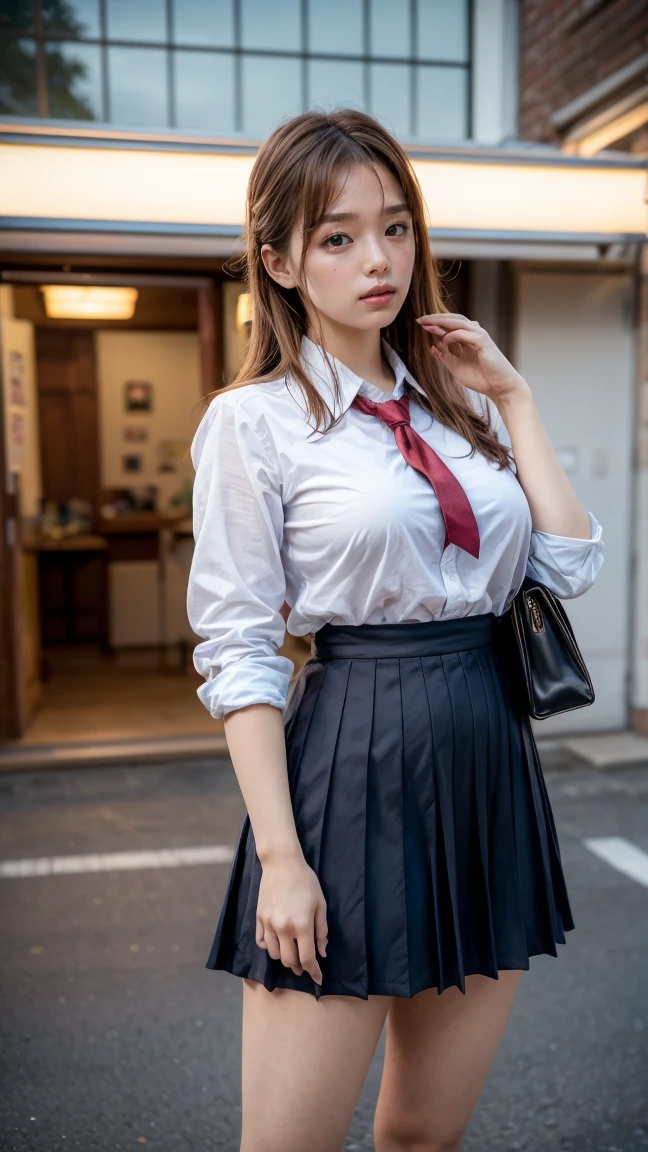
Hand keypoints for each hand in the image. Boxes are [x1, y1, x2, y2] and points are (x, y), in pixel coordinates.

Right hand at [255, 853, 327, 984]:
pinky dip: (269, 947)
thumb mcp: (321, 904)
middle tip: (304, 967)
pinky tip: (277, 943)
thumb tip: (322, 952)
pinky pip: (261, 942)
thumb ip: (322, 930)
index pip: (307, 958)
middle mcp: (283, 928)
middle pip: (288, 961)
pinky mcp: (259, 918)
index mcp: (302, 925)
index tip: (318, 979)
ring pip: (274, 954)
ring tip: (292, 953)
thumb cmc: (306, 881)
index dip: (314, 972)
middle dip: (298, 968)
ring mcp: (268, 924)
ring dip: (284, 958)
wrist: (282, 863)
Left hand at [416, 312, 529, 403]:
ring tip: (427, 324)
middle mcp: (474, 333)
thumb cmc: (482, 378)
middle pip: (453, 319)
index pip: (450, 324)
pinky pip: (465, 333)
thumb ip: (446, 357)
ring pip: (458, 322)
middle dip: (435, 318)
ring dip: (442, 322)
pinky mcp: (483, 342)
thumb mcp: (457, 368)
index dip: (435, 322)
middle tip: (420, 319)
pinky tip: (444, 340)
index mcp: (468, 338)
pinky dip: (454, 335)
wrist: (499, 387)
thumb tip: (433, 347)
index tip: (420, 323)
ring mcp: (479, 336)